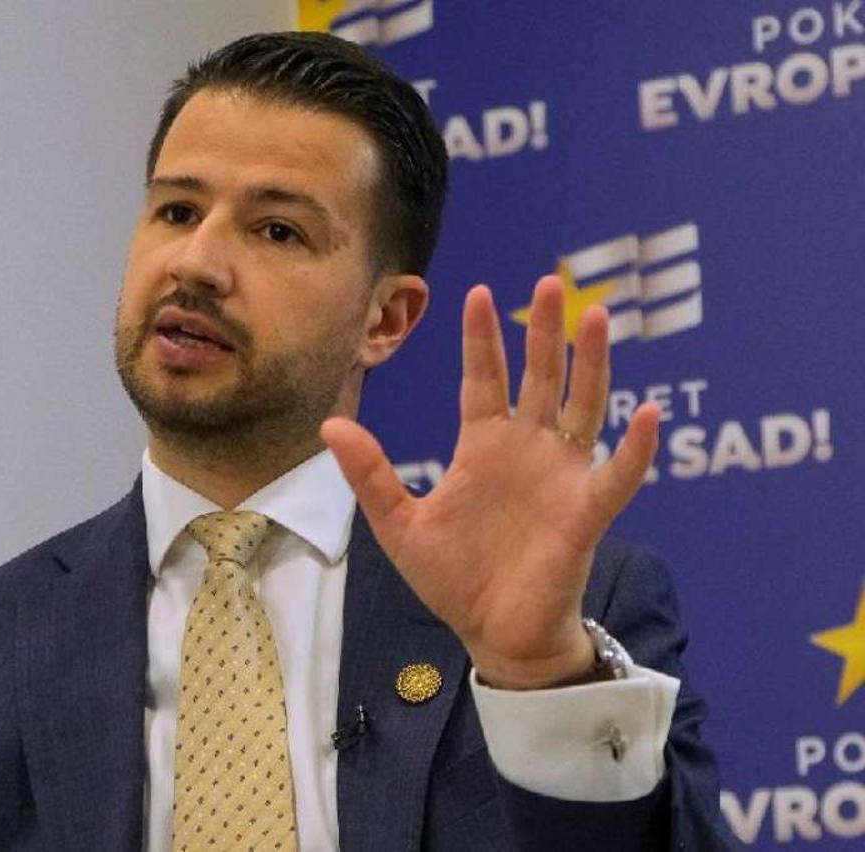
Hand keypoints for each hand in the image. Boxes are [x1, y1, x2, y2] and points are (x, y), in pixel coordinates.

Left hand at [322, 276, 660, 688]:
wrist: (492, 634)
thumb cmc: (452, 579)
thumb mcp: (399, 524)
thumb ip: (370, 474)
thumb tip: (330, 426)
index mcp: (483, 448)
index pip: (484, 380)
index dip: (483, 339)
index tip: (478, 292)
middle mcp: (526, 451)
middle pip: (539, 377)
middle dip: (543, 331)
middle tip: (548, 282)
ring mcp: (561, 476)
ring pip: (583, 407)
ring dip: (592, 365)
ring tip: (596, 317)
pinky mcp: (586, 512)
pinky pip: (618, 475)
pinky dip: (636, 448)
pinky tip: (648, 414)